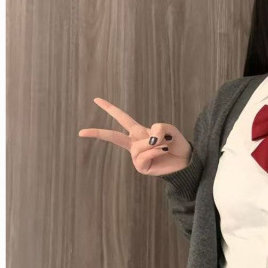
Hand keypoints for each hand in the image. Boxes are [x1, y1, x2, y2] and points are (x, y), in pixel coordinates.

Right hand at [78, 98, 192, 175]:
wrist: (186, 161)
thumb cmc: (176, 144)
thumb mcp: (168, 129)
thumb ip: (157, 128)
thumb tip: (149, 139)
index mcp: (139, 132)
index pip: (122, 118)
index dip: (110, 108)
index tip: (96, 99)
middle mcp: (135, 143)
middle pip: (113, 136)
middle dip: (97, 132)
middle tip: (81, 132)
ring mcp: (136, 156)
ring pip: (138, 146)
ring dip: (152, 144)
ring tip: (163, 145)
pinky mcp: (141, 167)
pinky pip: (143, 155)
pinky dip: (155, 151)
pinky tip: (162, 151)